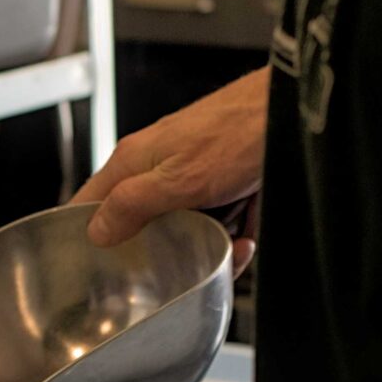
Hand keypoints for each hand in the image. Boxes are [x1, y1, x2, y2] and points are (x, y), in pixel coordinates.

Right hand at [74, 67, 269, 251]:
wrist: (292, 112)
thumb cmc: (239, 133)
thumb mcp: (178, 180)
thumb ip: (132, 205)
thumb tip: (96, 231)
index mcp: (135, 160)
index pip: (89, 202)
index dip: (88, 236)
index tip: (99, 269)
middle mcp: (158, 165)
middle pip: (144, 223)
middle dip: (167, 251)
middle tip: (189, 263)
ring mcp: (190, 172)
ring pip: (185, 225)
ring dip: (210, 242)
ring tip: (234, 243)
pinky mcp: (221, 179)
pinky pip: (217, 217)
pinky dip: (234, 230)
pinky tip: (249, 233)